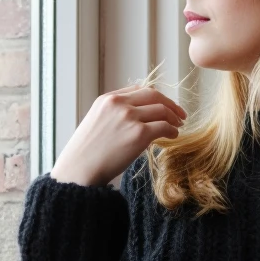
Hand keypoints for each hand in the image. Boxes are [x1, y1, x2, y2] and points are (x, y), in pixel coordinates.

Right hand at [49, 83, 187, 186]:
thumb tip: (138, 119)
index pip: (138, 90)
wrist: (79, 170)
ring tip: (177, 126)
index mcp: (107, 99)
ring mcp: (130, 117)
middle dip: (170, 104)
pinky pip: (164, 127)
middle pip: (154, 95)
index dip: (155, 97)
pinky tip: (173, 136)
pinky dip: (172, 130)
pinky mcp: (139, 134)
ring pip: (162, 110)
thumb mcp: (96, 123)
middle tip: (180, 114)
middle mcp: (119, 104)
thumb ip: (114, 115)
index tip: (164, 105)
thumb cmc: (85, 154)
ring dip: (173, 118)